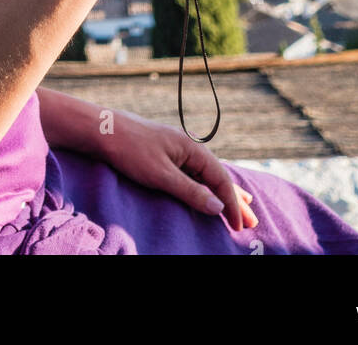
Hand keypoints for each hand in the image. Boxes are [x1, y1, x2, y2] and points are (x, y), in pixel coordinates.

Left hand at [96, 110, 256, 233]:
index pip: (220, 179)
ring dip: (223, 194)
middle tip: (253, 221)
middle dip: (236, 200)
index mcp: (192, 148)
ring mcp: (177, 151)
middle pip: (218, 176)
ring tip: (241, 207)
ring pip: (207, 176)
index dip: (232, 204)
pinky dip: (206, 187)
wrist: (103, 130)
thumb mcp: (161, 175)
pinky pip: (194, 175)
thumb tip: (218, 207)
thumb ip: (191, 192)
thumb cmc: (131, 150)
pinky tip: (209, 192)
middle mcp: (189, 148)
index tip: (240, 227)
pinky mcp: (166, 156)